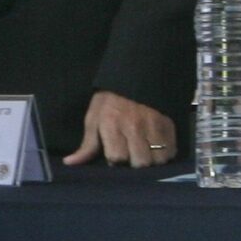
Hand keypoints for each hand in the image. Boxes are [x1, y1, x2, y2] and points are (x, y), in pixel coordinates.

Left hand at [63, 90, 178, 167]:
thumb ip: (86, 145)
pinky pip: (171, 151)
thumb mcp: (94, 118)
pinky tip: (157, 148)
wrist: (136, 76)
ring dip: (151, 161)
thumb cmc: (110, 101)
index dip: (115, 159)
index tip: (114, 153)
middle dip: (134, 163)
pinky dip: (165, 154)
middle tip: (131, 155)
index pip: (117, 158)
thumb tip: (70, 163)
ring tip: (145, 154)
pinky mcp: (169, 124)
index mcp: (113, 124)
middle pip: (140, 162)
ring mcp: (154, 125)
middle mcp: (135, 126)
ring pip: (158, 159)